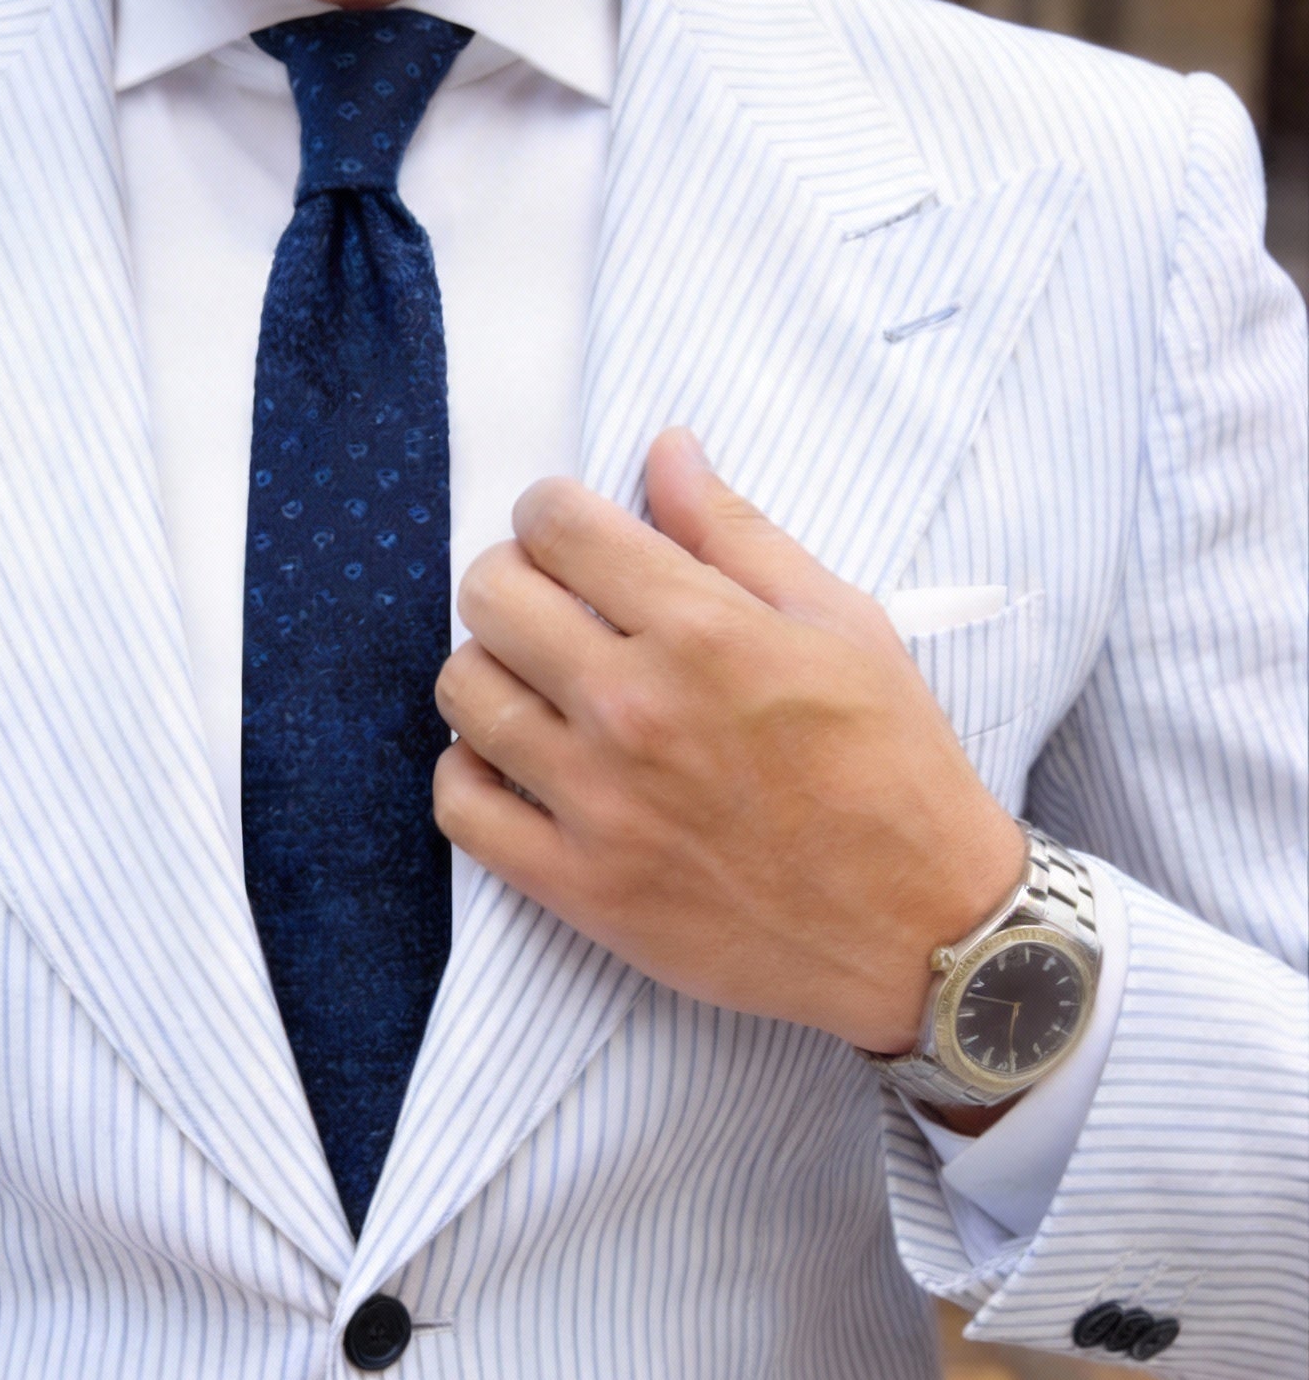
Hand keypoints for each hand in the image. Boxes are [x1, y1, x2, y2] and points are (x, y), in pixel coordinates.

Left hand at [433, 427, 1023, 1055]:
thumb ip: (737, 533)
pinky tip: (513, 763)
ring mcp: (596, 802)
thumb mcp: (842, 624)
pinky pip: (460, 807)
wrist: (920, 930)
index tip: (568, 532)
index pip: (556, 525)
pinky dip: (469, 773)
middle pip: (490, 596)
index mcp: (702, 630)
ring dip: (488, 671)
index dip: (551, 512)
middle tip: (549, 604)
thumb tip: (666, 450)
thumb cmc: (893, 769)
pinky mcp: (577, 885)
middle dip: (511, 578)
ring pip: (463, 693)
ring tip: (534, 685)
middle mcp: (634, 708)